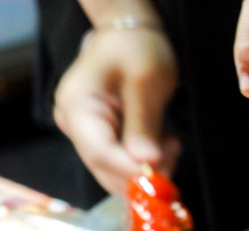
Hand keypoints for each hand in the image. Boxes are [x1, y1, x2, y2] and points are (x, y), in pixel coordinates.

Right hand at [53, 27, 178, 194]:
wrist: (130, 35)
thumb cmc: (136, 49)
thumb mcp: (145, 82)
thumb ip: (143, 124)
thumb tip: (146, 164)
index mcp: (77, 106)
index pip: (100, 154)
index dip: (132, 171)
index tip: (163, 177)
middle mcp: (74, 125)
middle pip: (106, 169)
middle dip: (143, 172)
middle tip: (174, 153)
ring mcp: (87, 134)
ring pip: (117, 172)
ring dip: (150, 167)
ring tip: (171, 142)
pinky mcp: (102, 138)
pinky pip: (124, 163)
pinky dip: (147, 161)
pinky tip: (164, 142)